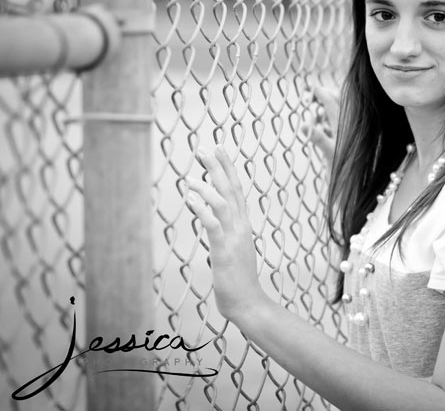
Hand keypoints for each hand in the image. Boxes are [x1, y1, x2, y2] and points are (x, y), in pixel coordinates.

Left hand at [186, 145, 266, 319]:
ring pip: (223, 203)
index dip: (228, 168)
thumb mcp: (233, 250)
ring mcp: (234, 238)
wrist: (248, 302)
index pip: (237, 189)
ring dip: (208, 186)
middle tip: (206, 148)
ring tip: (191, 175)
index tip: (219, 149)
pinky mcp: (225, 251)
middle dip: (218, 167)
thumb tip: (213, 226)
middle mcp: (241, 226)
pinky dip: (202, 210)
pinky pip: (213, 225)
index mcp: (243, 225)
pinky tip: (190, 199)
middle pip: (231, 189)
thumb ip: (225, 235)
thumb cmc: (238, 280)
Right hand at [301, 85, 339, 167]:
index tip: (310, 87)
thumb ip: (318, 138)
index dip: (320, 93)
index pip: (332, 103)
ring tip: (312, 106)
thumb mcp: (330, 153)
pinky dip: (327, 119)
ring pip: (337, 113)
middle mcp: (347, 125)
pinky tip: (320, 122)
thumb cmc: (343, 169)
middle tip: (310, 96)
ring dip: (325, 107)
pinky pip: (336, 124)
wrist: (353, 184)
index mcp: (344, 125)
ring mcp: (346, 132)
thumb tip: (304, 125)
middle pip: (337, 102)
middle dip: (324, 96)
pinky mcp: (344, 140)